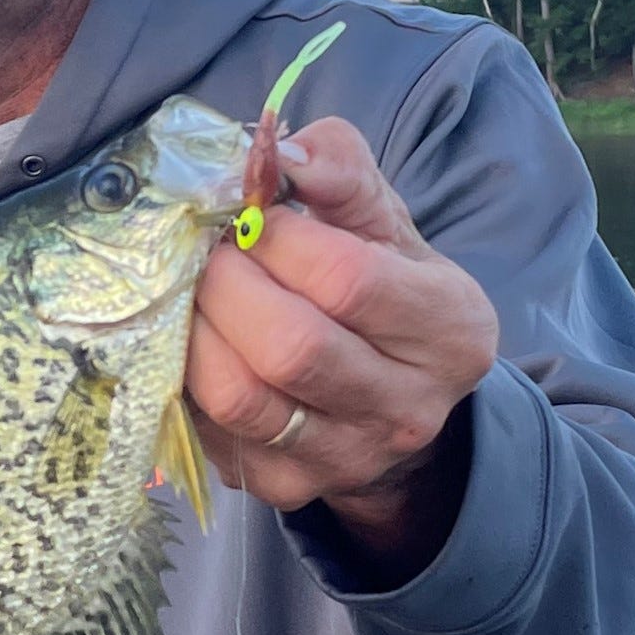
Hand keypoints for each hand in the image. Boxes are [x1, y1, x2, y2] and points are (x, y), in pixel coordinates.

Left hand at [185, 117, 497, 581]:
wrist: (389, 395)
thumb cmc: (378, 285)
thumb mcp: (382, 221)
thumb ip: (341, 171)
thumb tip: (282, 147)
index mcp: (451, 330)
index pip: (348, 280)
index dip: (278, 236)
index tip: (251, 213)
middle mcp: (408, 407)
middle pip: (290, 347)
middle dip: (226, 283)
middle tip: (205, 250)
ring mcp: (345, 458)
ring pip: (240, 398)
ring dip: (192, 330)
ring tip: (187, 289)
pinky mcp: (284, 487)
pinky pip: (208, 432)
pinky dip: (182, 377)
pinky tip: (190, 340)